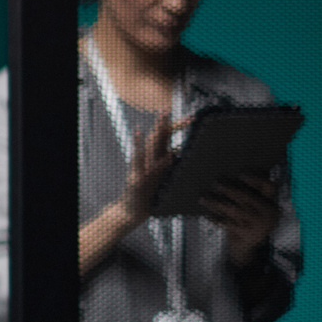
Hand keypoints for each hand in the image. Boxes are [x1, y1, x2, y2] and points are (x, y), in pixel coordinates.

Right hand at [79, 110, 190, 277]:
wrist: (129, 211)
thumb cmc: (147, 196)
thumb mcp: (160, 179)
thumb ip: (167, 164)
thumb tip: (179, 151)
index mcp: (153, 158)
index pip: (164, 136)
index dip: (175, 125)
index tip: (191, 117)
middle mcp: (147, 159)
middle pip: (157, 136)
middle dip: (166, 122)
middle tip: (173, 109)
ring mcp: (142, 168)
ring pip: (151, 145)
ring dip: (158, 130)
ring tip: (163, 116)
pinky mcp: (140, 179)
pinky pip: (149, 165)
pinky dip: (155, 156)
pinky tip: (163, 149)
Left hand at [200, 170, 278, 268]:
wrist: (245, 250)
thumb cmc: (246, 224)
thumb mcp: (253, 211)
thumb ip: (249, 196)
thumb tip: (230, 177)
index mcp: (272, 206)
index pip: (270, 187)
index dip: (256, 179)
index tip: (241, 175)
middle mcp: (269, 214)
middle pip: (247, 197)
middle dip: (230, 189)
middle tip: (215, 183)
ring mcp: (259, 226)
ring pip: (234, 209)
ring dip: (216, 202)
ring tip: (203, 198)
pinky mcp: (247, 235)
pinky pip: (228, 223)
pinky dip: (216, 218)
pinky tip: (207, 214)